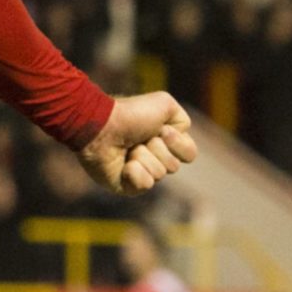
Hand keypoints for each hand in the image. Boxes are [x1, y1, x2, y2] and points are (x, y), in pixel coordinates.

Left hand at [78, 93, 198, 194]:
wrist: (102, 125)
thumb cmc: (131, 114)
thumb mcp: (165, 105)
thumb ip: (182, 119)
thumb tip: (174, 139)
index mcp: (166, 142)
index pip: (189, 154)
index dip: (177, 142)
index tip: (161, 129)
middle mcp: (155, 158)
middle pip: (174, 166)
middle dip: (157, 148)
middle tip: (138, 138)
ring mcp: (141, 173)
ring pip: (159, 174)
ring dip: (142, 156)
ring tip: (126, 147)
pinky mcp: (127, 186)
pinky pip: (144, 185)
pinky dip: (135, 173)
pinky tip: (124, 164)